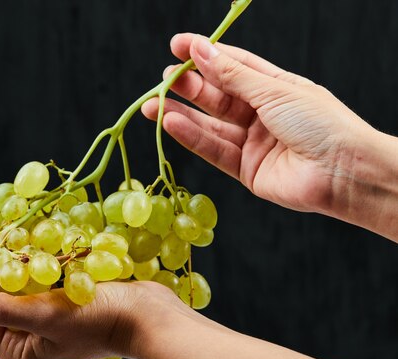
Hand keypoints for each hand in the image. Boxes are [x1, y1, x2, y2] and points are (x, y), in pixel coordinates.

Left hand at [0, 228, 195, 358]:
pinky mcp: (57, 302)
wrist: (150, 317)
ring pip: (3, 284)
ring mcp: (41, 320)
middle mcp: (24, 338)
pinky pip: (25, 277)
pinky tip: (3, 238)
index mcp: (15, 350)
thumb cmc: (101, 319)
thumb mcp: (44, 313)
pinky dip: (13, 257)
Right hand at [142, 34, 379, 214]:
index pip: (232, 65)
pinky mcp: (246, 169)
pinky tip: (171, 123)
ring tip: (154, 104)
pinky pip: (214, 149)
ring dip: (181, 114)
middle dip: (189, 86)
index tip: (176, 46)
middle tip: (164, 79)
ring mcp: (253, 142)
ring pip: (210, 125)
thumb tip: (200, 49)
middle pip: (218, 96)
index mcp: (275, 87)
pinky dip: (192, 137)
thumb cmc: (321, 123)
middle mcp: (261, 113)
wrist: (345, 173)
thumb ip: (232, 74)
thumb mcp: (274, 90)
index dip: (204, 55)